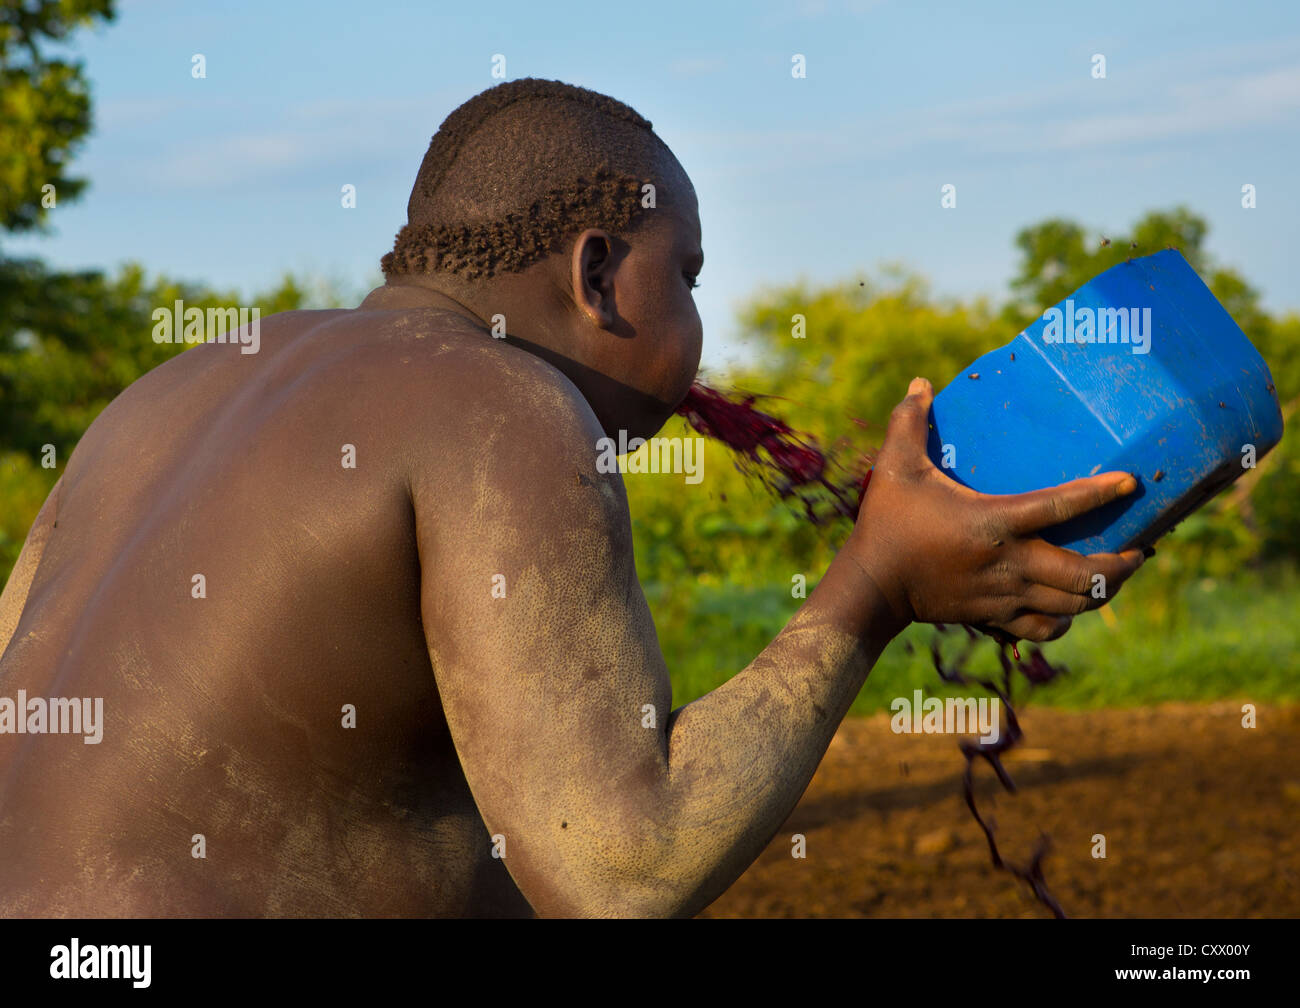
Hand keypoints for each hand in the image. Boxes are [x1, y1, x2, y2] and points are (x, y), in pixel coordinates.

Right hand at [846, 377, 1145, 641]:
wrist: (871, 586)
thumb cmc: (887, 523)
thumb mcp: (895, 467)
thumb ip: (909, 423)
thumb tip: (919, 382)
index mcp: (994, 522)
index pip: (1059, 507)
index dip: (1099, 494)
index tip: (1131, 483)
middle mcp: (1009, 562)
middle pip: (1083, 573)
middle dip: (1121, 564)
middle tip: (1140, 547)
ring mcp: (1005, 595)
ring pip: (1072, 605)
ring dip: (1103, 592)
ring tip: (1117, 575)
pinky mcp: (994, 617)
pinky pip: (1043, 629)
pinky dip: (1065, 622)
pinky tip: (1071, 611)